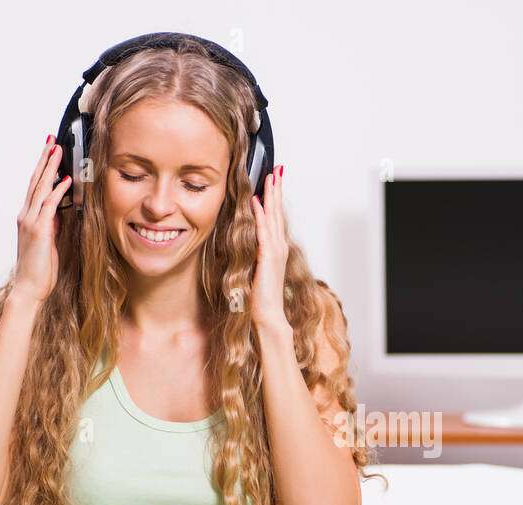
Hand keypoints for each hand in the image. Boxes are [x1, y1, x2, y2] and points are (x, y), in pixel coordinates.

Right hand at [13, 136, 70, 304]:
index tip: (49, 152)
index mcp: (28, 218)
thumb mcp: (49, 242)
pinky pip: (49, 205)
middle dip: (44, 159)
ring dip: (50, 168)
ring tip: (57, 150)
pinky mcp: (39, 230)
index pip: (35, 187)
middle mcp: (26, 216)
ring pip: (40, 188)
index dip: (42, 168)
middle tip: (51, 140)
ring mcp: (31, 222)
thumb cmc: (39, 269)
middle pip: (35, 181)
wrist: (29, 287)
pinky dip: (57, 191)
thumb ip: (51, 225)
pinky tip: (65, 180)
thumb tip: (59, 212)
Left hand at [249, 166, 289, 330]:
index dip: (274, 199)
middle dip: (277, 190)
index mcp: (274, 250)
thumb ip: (252, 256)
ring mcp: (275, 252)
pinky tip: (257, 201)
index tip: (274, 181)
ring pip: (274, 217)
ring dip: (271, 196)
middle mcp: (278, 247)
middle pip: (277, 212)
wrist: (267, 317)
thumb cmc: (259, 299)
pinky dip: (261, 215)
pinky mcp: (267, 258)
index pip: (275, 219)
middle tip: (277, 170)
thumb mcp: (253, 272)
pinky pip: (263, 231)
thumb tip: (244, 245)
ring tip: (271, 177)